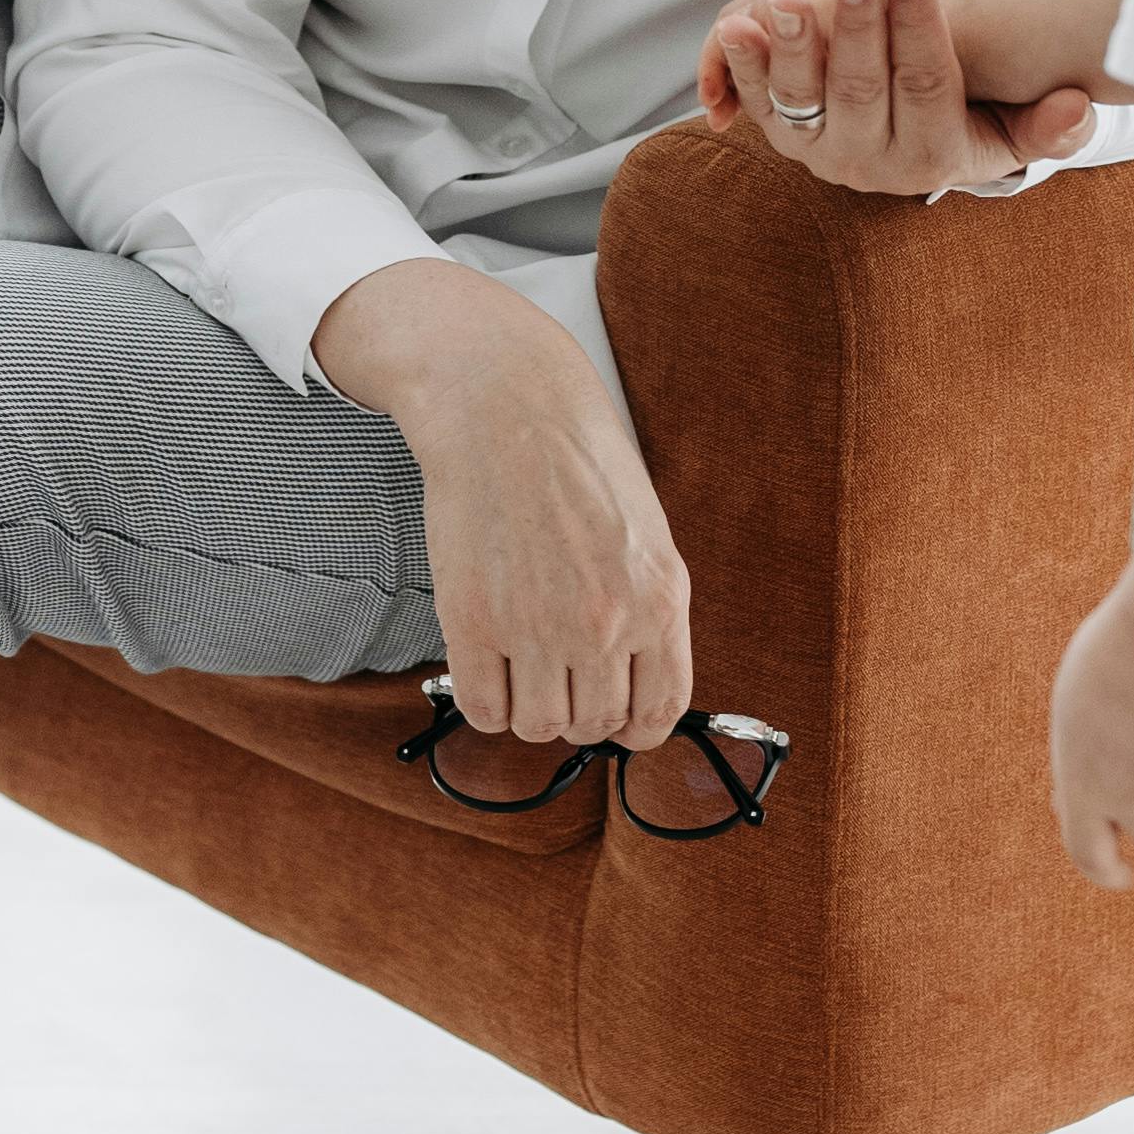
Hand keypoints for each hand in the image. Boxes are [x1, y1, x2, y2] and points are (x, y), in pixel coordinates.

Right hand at [309, 260, 692, 749]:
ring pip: (539, 727)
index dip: (633, 725)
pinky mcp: (473, 621)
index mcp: (659, 600)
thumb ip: (645, 608)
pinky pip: (484, 709)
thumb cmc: (576, 459)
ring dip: (529, 709)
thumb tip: (634, 683)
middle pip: (594, 725)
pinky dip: (486, 703)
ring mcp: (537, 627)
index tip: (614, 717)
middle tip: (557, 676)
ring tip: (521, 669)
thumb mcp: (644, 534)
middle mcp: (605, 624)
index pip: (659, 712)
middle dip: (576, 711)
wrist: (506, 407)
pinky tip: (487, 670)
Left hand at [699, 0, 1097, 198]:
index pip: (926, 81)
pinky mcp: (782, 136)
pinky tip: (736, 25)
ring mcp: (819, 151)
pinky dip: (744, 66)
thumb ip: (1048, 126)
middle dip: (858, 21)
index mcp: (932, 156)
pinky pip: (759, 101)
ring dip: (793, 46)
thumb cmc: (970, 125)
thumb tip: (1078, 108)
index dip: (917, 22)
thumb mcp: (1013, 132)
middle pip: (862, 85)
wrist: (910, 156)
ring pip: (803, 97)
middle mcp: (870, 162)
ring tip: (784, 1)